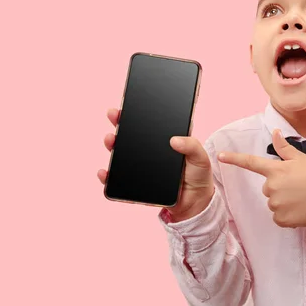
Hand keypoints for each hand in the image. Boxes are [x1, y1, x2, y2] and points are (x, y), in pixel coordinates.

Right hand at [97, 108, 214, 221]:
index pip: (149, 123)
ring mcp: (141, 166)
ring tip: (110, 140)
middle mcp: (150, 151)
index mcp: (165, 140)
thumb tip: (174, 140)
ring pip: (121, 153)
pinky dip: (108, 176)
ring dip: (111, 145)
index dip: (137, 112)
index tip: (128, 104)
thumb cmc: (198, 175)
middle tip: (114, 115)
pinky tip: (104, 172)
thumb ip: (192, 146)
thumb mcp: (200, 157)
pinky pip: (118, 179)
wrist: (195, 201)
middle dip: (119, 123)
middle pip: (131, 134)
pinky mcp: (136, 183)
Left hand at [218, 129, 305, 227]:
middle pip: (267, 187)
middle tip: (297, 187)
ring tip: (301, 198)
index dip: (234, 159)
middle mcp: (272, 187)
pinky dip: (287, 215)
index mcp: (276, 170)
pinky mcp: (280, 219)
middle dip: (279, 187)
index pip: (251, 163)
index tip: (220, 156)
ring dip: (284, 201)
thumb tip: (275, 132)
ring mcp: (275, 204)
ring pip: (273, 202)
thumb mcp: (302, 159)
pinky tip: (299, 209)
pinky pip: (278, 217)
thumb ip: (284, 148)